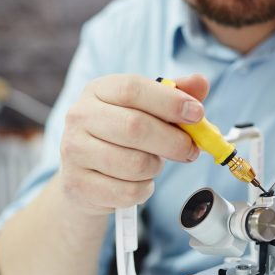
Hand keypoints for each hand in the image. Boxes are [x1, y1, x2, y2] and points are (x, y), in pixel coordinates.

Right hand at [58, 73, 207, 214]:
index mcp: (97, 91)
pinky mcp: (78, 184)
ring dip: (155, 168)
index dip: (169, 101)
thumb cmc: (119, 137)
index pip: (133, 89)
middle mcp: (79, 117)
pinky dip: (144, 190)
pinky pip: (127, 192)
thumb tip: (200, 83)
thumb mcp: (144, 110)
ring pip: (135, 164)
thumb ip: (172, 96)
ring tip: (152, 165)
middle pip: (135, 127)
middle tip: (190, 150)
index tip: (197, 114)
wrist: (83, 175)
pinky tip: (138, 182)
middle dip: (173, 141)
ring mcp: (74, 152)